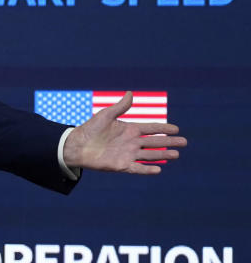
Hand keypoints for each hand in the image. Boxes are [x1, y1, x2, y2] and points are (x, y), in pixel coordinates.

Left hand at [63, 91, 186, 174]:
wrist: (76, 145)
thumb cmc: (90, 129)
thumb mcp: (106, 115)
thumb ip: (120, 106)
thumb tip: (130, 93)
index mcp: (129, 129)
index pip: (151, 128)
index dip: (164, 129)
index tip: (177, 129)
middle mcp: (132, 142)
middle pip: (155, 142)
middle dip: (169, 142)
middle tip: (184, 142)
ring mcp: (128, 154)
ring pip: (150, 155)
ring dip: (163, 155)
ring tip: (176, 155)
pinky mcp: (122, 165)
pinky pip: (138, 168)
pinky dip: (147, 170)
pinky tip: (159, 170)